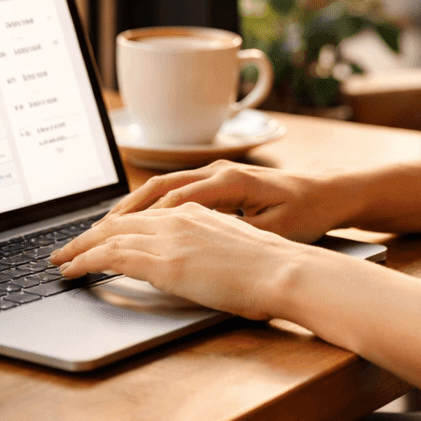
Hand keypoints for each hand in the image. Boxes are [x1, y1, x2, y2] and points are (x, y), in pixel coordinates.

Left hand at [50, 203, 315, 319]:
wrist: (285, 270)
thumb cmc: (271, 268)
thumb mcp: (234, 247)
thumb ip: (207, 247)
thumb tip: (193, 262)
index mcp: (195, 211)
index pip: (142, 215)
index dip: (114, 226)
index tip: (96, 236)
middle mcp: (177, 217)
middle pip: (118, 221)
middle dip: (87, 235)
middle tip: (65, 248)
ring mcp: (169, 237)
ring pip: (108, 236)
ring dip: (79, 248)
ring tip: (60, 260)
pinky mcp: (165, 261)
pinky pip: (111, 257)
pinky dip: (85, 262)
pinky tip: (71, 271)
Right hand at [91, 160, 350, 243]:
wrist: (331, 194)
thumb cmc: (307, 213)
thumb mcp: (275, 230)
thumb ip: (236, 235)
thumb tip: (198, 248)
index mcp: (228, 181)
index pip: (170, 201)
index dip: (136, 223)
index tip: (105, 241)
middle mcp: (217, 172)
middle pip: (157, 189)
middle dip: (120, 214)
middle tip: (88, 236)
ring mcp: (216, 174)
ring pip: (162, 187)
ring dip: (132, 207)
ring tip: (102, 228)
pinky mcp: (219, 182)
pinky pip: (175, 189)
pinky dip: (151, 204)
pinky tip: (137, 221)